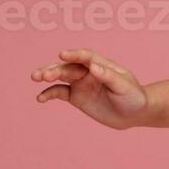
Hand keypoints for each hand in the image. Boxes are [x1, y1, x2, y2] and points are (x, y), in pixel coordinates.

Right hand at [31, 48, 150, 129]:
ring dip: (48, 75)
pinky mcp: (76, 96)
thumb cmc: (133, 97)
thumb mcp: (124, 87)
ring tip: (36, 77)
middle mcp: (89, 71)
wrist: (133, 114)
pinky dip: (49, 93)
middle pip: (70, 67)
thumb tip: (93, 67)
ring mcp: (81, 83)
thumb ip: (109, 76)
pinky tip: (40, 98)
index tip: (63, 55)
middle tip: (43, 75)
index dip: (75, 55)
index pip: (86, 57)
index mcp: (102, 65)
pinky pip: (59, 92)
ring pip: (61, 76)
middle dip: (56, 69)